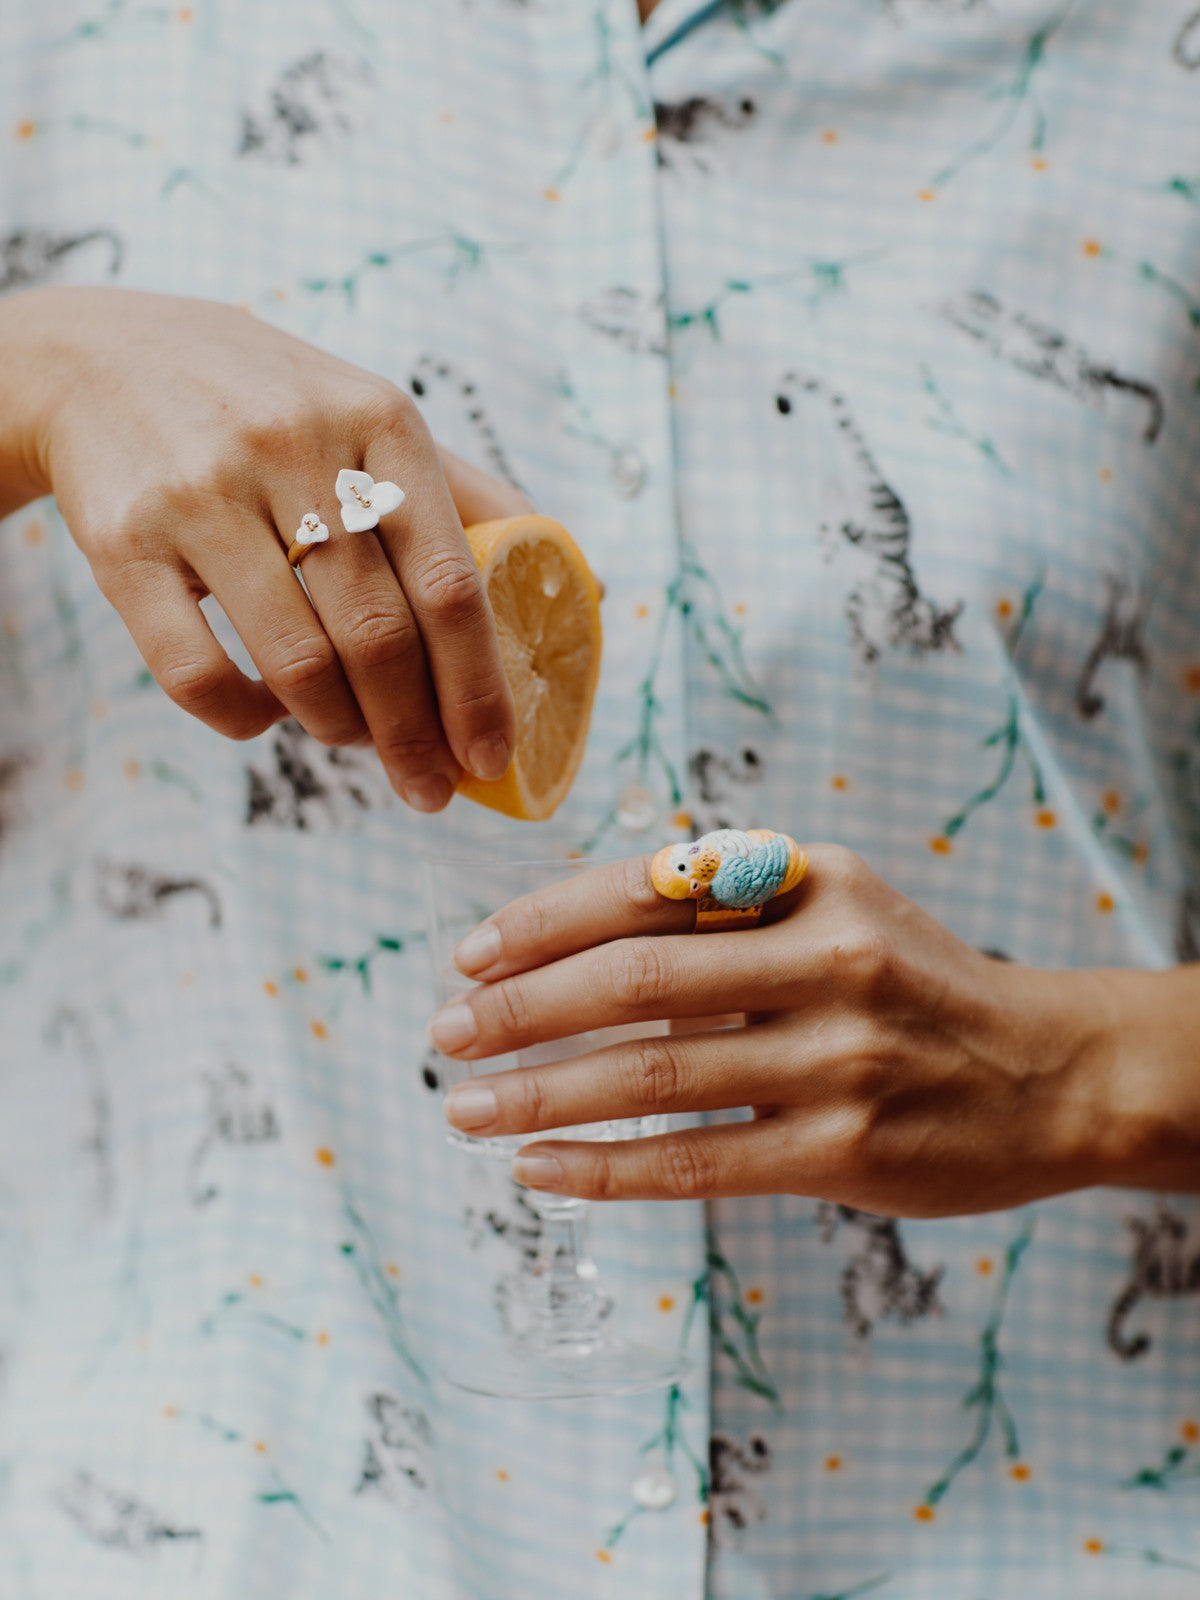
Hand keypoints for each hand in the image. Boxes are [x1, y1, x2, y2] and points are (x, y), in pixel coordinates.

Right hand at [7, 286, 525, 810]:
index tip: (492, 757)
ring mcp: (202, 496)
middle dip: (416, 735)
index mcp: (378, 423)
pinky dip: (246, 721)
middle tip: (431, 785)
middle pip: (380, 637)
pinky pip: (196, 674)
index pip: (451, 584)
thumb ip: (465, 495)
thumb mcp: (370, 416)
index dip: (479, 689)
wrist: (106, 359)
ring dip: (340, 729)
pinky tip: (268, 716)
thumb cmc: (273, 407)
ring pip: (297, 664)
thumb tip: (573, 584)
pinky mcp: (124, 544)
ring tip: (354, 741)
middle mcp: (292, 450)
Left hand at [431, 846, 1191, 1215]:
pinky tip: (541, 1171)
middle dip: (520, 1008)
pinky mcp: (846, 1149)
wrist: (1050, 1074)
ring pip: (654, 1073)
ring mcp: (839, 1058)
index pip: (646, 890)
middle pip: (634, 979)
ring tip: (467, 1110)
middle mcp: (826, 958)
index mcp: (811, 879)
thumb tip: (571, 930)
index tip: (470, 956)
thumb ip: (725, 906)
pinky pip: (698, 1160)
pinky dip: (606, 1166)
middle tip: (445, 1035)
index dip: (544, 923)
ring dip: (541, 1093)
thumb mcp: (837, 906)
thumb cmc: (914, 985)